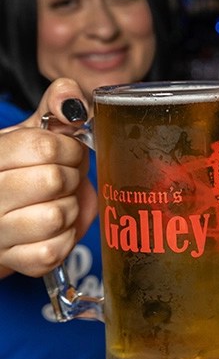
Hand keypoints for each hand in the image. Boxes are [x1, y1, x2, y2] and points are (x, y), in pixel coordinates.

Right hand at [0, 78, 96, 277]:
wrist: (4, 217)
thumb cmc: (23, 171)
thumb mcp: (33, 133)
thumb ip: (55, 107)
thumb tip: (71, 99)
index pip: (43, 146)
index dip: (68, 148)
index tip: (68, 153)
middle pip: (54, 180)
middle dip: (72, 176)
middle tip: (67, 178)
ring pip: (56, 216)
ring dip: (70, 209)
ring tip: (59, 202)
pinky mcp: (16, 260)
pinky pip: (55, 249)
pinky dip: (65, 238)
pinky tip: (55, 228)